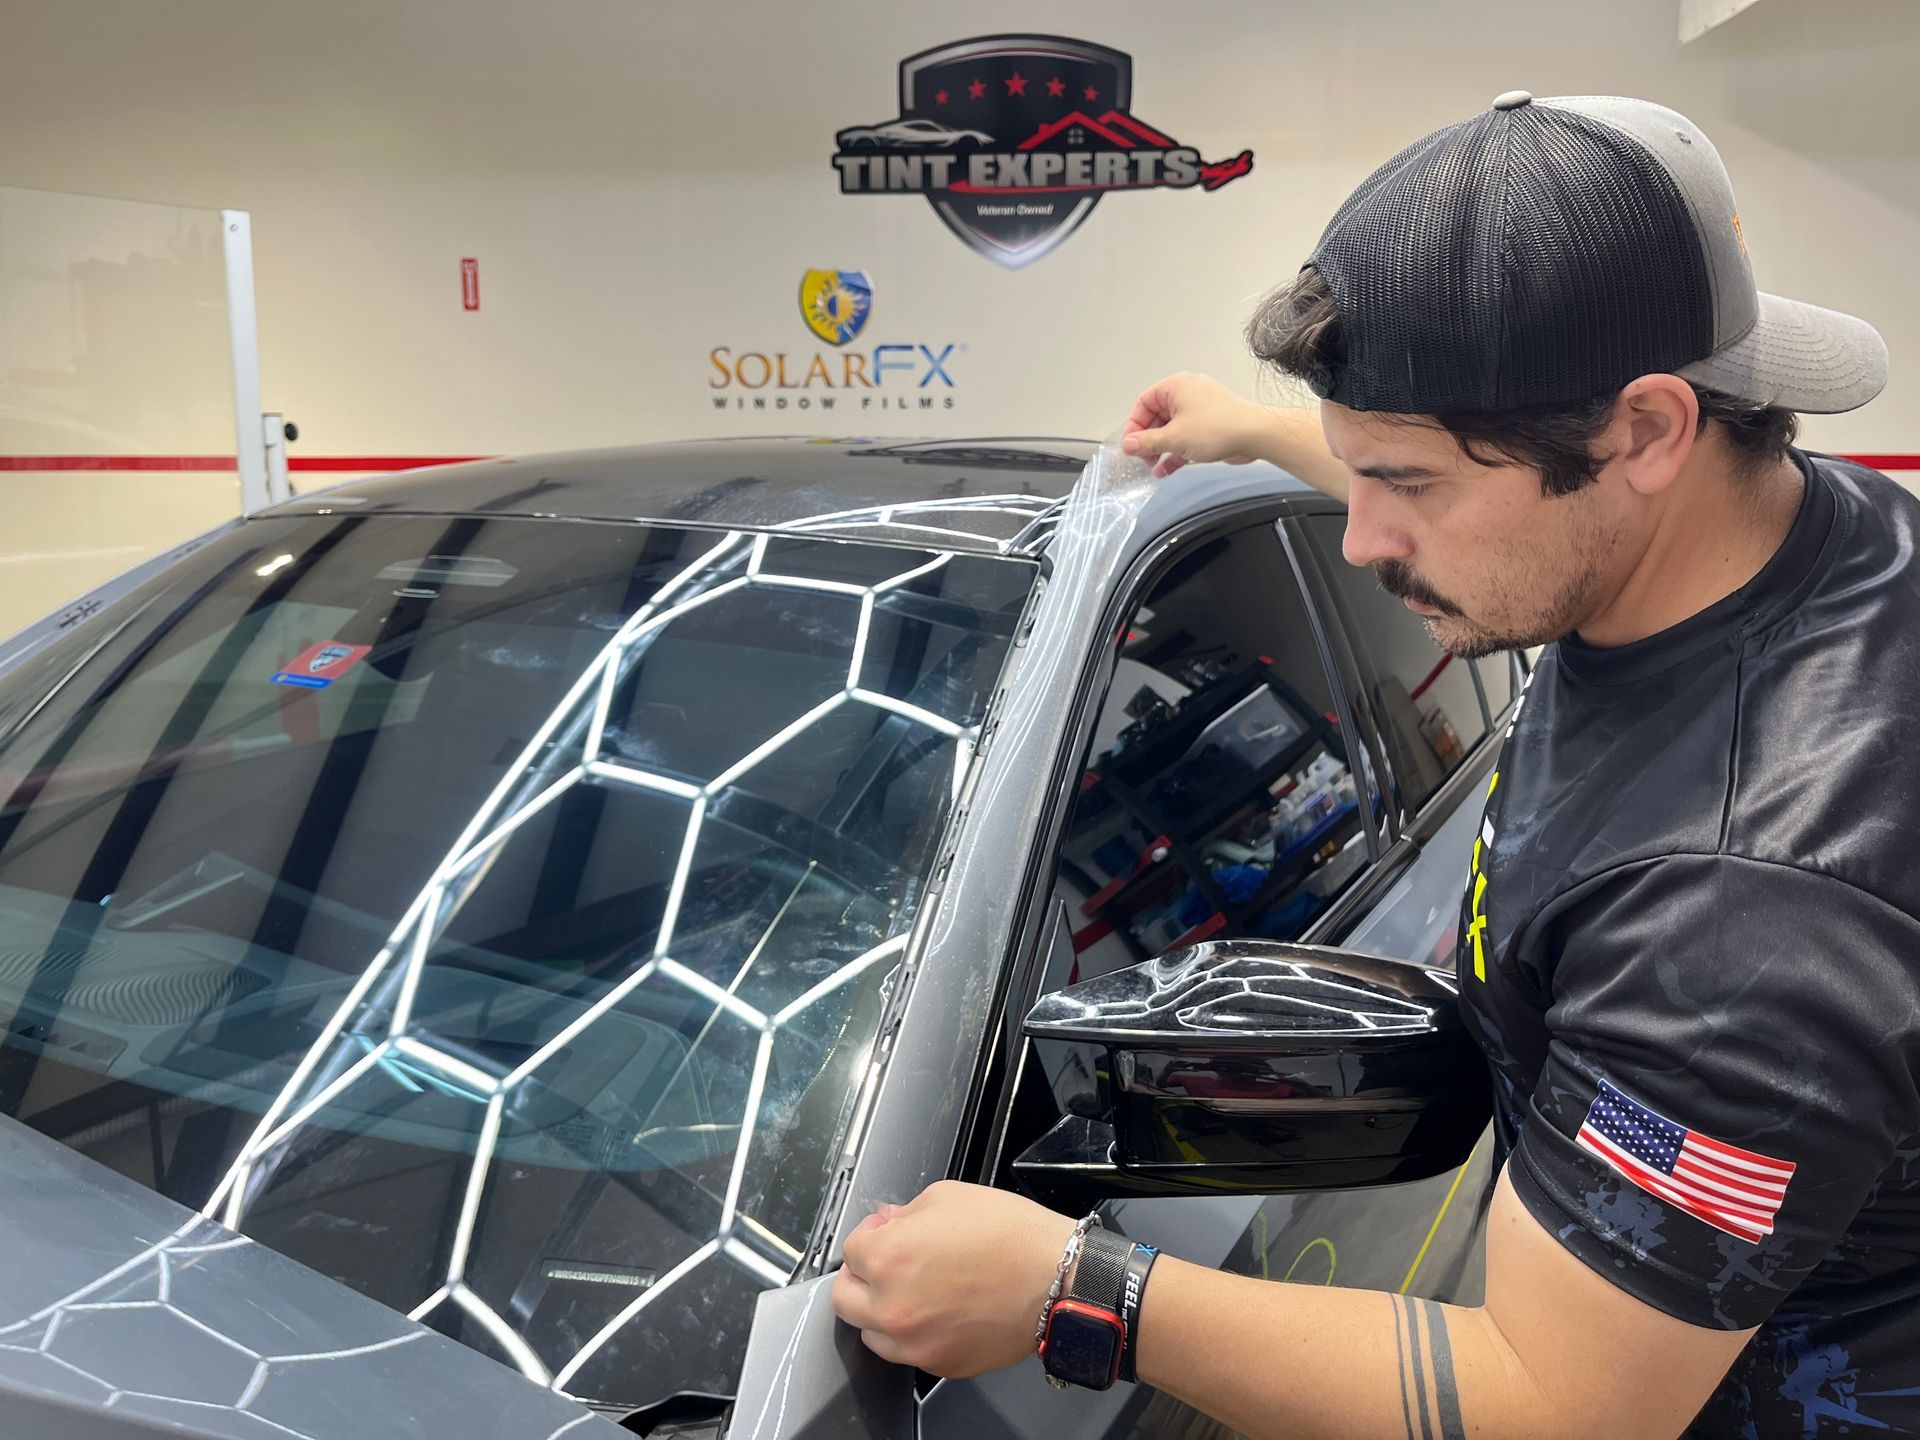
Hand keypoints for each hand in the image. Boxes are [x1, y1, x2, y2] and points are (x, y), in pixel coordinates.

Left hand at [830, 1180, 1077, 1377]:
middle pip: (845, 1298)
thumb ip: (905, 1212)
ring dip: (880, 1310)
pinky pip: (905, 1352)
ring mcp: (914, 1343)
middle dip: (859, 1276)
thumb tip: (887, 1221)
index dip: (870, 1234)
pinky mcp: (938, 1364)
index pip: (851, 1249)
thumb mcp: (949, 1197)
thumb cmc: (1012, 1238)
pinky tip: (935, 1312)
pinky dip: (911, 1335)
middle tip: (882, 1263)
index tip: (884, 1230)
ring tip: (910, 1291)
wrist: (1057, 1282)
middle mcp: (892, 1306)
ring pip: (870, 1333)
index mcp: (889, 1257)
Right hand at [1122, 371, 1270, 478]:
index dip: (1134, 425)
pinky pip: (1185, 437)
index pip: (1144, 402)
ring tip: (1153, 466)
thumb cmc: (1219, 427)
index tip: (1131, 444)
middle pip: (1157, 417)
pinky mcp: (1208, 425)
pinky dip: (1175, 451)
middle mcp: (1187, 394)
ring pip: (1171, 429)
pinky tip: (1166, 469)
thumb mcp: (1174, 438)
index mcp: (1176, 387)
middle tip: (1142, 457)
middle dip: (1148, 440)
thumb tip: (1129, 444)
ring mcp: (1199, 410)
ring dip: (1160, 449)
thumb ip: (1147, 442)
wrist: (1254, 435)